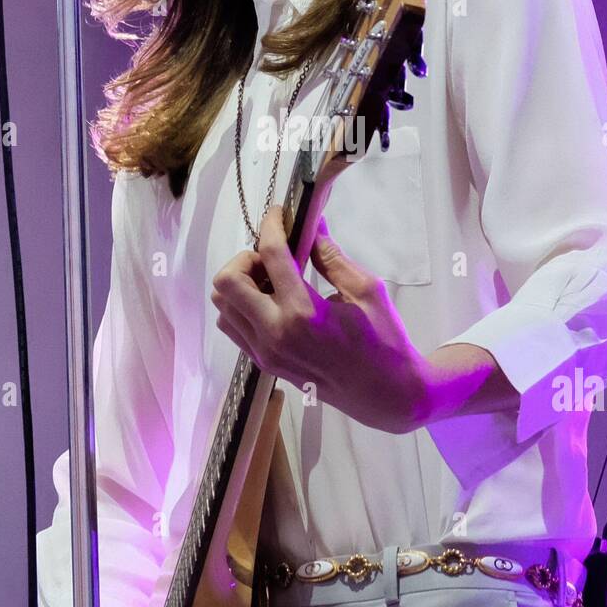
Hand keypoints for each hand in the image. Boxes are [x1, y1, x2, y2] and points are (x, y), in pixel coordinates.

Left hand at [210, 204, 431, 434]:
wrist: (384, 394)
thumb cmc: (384, 339)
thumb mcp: (366, 290)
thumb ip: (331, 257)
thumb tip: (311, 226)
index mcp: (304, 312)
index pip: (271, 255)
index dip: (271, 225)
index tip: (278, 213)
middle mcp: (275, 333)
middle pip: (226, 282)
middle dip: (246, 258)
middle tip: (274, 257)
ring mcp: (265, 352)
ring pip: (223, 306)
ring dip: (241, 283)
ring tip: (273, 280)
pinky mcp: (264, 363)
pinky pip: (233, 327)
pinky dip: (242, 306)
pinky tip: (272, 301)